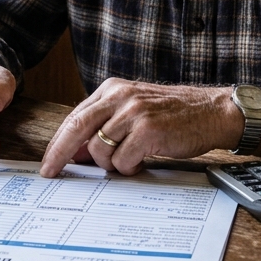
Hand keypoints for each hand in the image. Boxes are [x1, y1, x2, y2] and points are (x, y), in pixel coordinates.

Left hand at [38, 79, 241, 176]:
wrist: (212, 112)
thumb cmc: (174, 115)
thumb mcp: (134, 110)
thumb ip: (105, 126)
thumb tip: (75, 153)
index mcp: (112, 89)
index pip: (74, 116)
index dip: (58, 142)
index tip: (48, 161)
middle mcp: (120, 96)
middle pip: (77, 128)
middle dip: (60, 154)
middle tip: (52, 172)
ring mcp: (134, 112)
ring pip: (100, 149)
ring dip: (111, 165)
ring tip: (130, 161)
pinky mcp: (149, 129)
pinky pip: (123, 161)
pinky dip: (129, 169)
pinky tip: (142, 162)